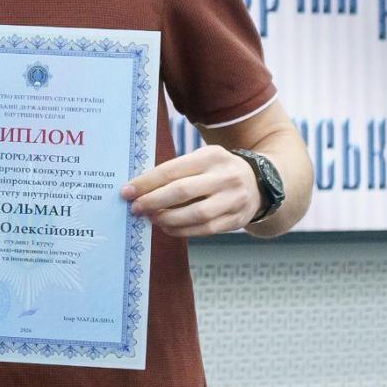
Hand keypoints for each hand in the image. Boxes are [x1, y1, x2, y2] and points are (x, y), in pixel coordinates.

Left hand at [120, 145, 259, 236]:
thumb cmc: (217, 171)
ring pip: (195, 214)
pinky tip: (167, 227)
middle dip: (152, 201)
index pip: (172, 170)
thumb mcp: (202, 159)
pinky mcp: (236, 219)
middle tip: (135, 208)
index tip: (127, 191)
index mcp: (211, 156)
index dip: (146, 182)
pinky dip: (182, 230)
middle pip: (181, 191)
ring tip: (151, 218)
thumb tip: (139, 187)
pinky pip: (204, 229)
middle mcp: (225, 176)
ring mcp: (233, 199)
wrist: (259, 184)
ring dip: (167, 219)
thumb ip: (177, 170)